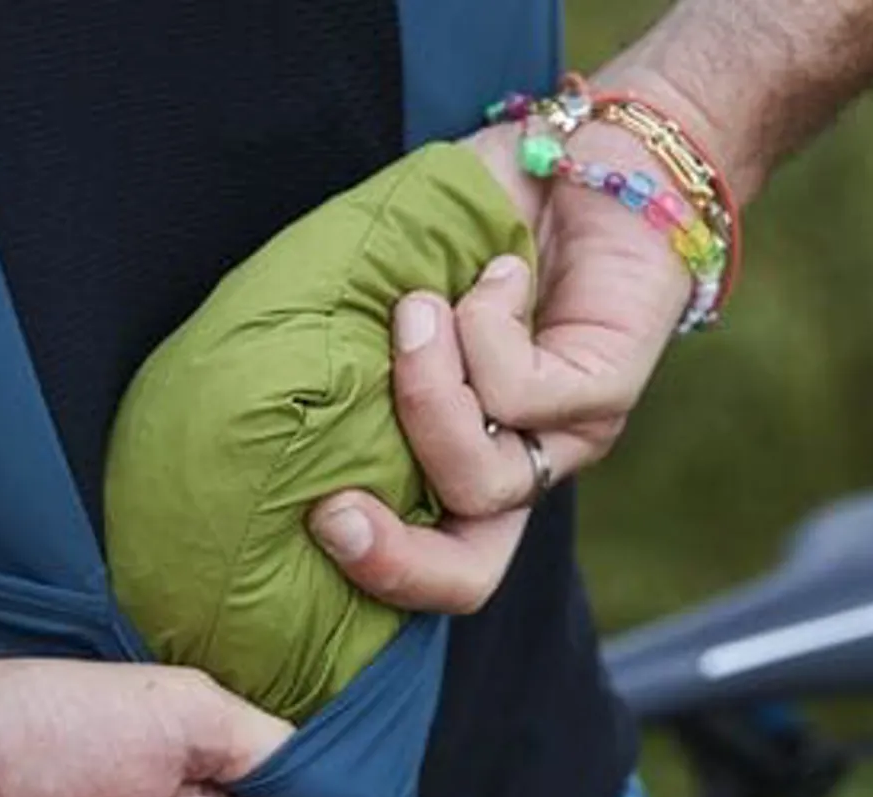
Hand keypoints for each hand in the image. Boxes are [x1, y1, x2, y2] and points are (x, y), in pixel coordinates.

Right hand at [308, 108, 695, 611]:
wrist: (608, 146)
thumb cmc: (486, 216)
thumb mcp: (393, 286)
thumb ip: (348, 339)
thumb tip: (264, 376)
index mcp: (464, 456)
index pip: (431, 567)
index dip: (375, 571)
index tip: (317, 515)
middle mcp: (520, 463)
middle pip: (466, 575)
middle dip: (393, 558)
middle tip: (333, 509)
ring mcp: (568, 435)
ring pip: (480, 482)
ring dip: (426, 393)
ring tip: (418, 310)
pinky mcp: (607, 390)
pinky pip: (518, 395)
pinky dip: (483, 326)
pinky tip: (498, 271)